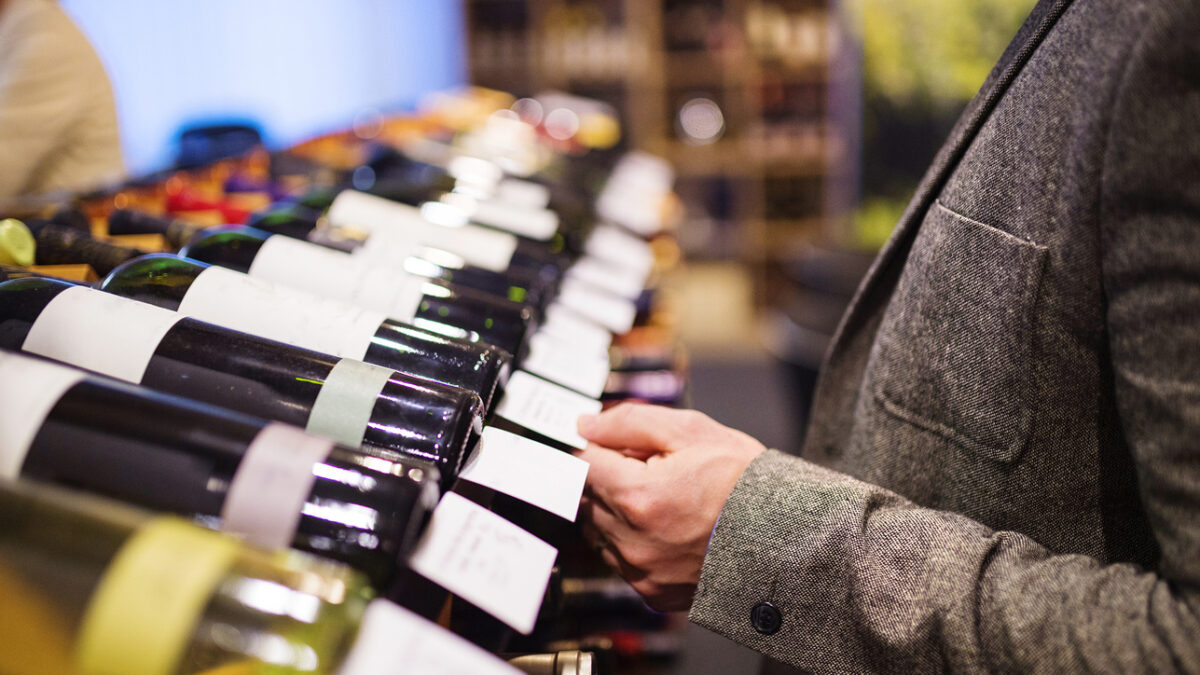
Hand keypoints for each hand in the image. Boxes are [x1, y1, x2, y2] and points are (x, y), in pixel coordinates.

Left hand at [575, 402, 765, 610]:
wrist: (786, 537)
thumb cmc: (745, 482)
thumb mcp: (692, 431)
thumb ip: (630, 423)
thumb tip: (587, 425)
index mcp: (638, 496)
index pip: (582, 464)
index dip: (596, 447)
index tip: (609, 443)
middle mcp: (632, 540)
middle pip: (588, 497)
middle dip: (611, 476)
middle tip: (651, 468)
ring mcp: (641, 571)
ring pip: (600, 529)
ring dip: (618, 510)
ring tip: (664, 499)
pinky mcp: (652, 592)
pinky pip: (620, 559)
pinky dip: (633, 540)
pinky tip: (668, 527)